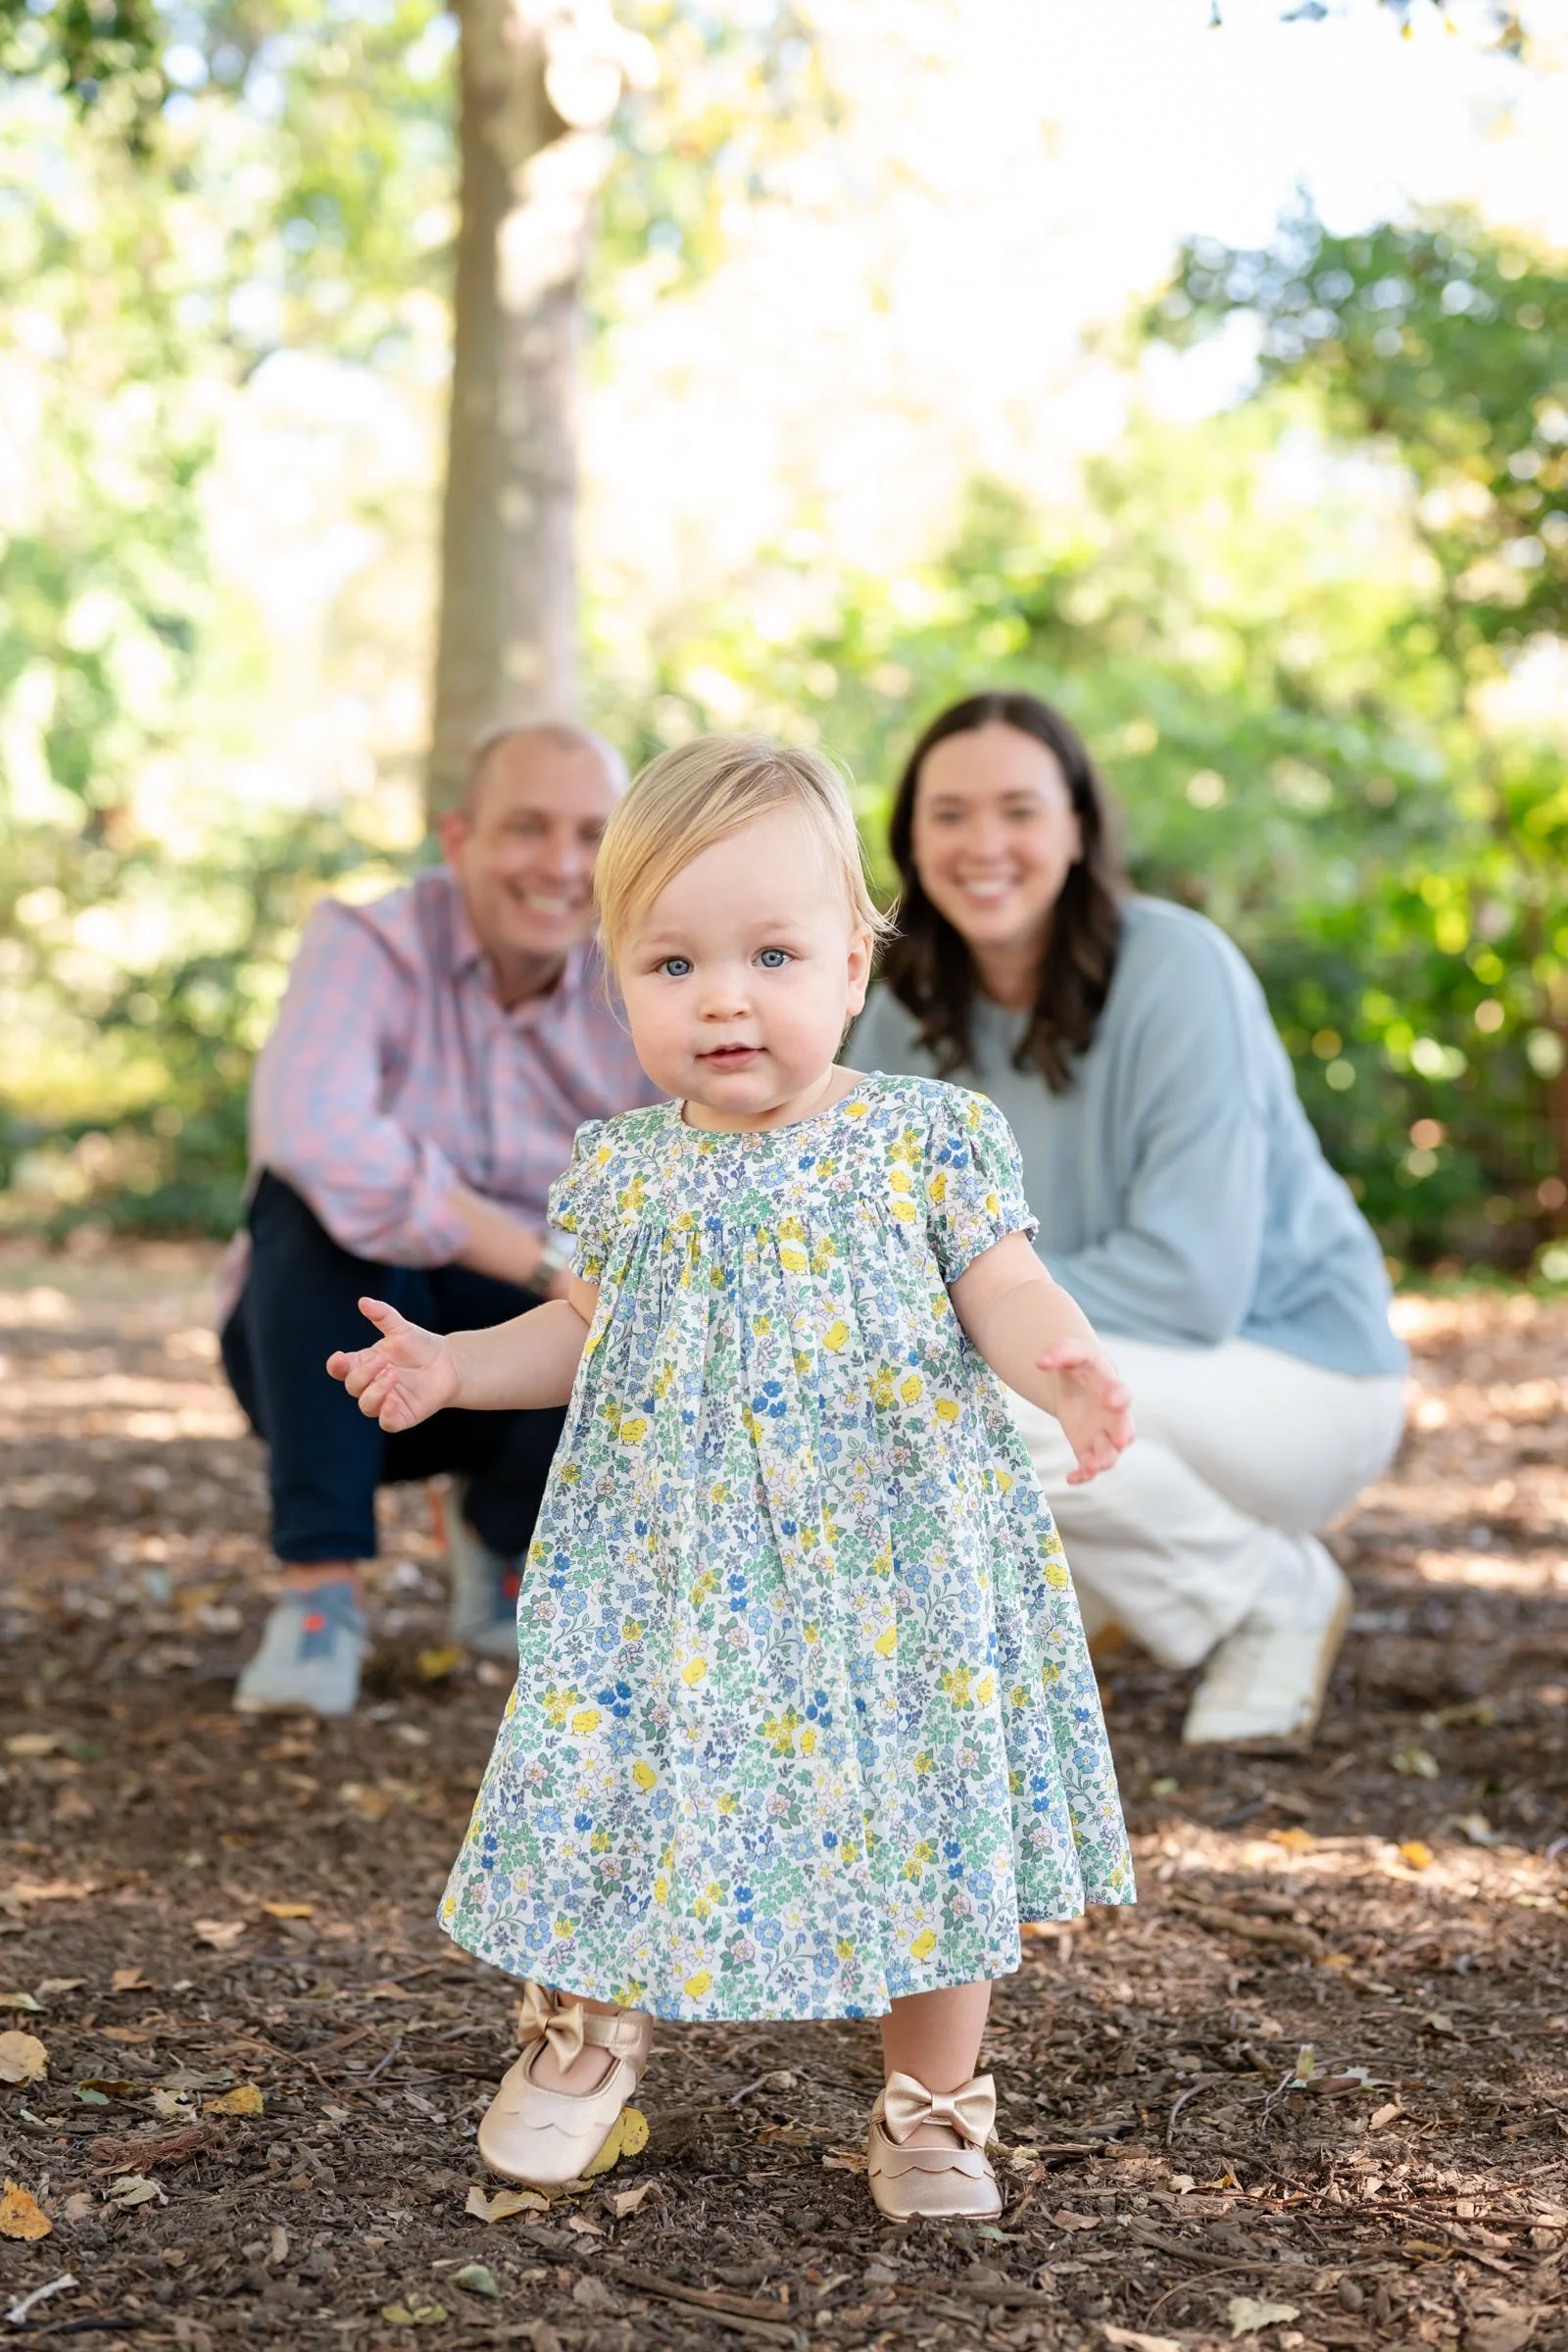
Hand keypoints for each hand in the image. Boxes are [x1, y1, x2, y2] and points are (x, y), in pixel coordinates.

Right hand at [326, 1297, 460, 1432]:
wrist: (449, 1364)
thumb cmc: (420, 1346)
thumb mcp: (402, 1329)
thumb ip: (383, 1315)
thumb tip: (363, 1301)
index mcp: (363, 1364)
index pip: (340, 1369)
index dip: (336, 1365)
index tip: (340, 1357)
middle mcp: (370, 1385)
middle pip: (352, 1385)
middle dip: (364, 1373)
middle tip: (384, 1360)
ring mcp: (384, 1402)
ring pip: (366, 1405)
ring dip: (376, 1391)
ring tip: (393, 1374)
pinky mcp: (400, 1417)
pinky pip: (387, 1422)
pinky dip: (387, 1414)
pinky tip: (395, 1400)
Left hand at [1035, 1341, 1133, 1485]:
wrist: (1077, 1382)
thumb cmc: (1079, 1366)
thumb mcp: (1070, 1353)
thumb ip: (1059, 1353)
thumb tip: (1039, 1361)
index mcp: (1111, 1387)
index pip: (1120, 1392)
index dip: (1119, 1396)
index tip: (1113, 1400)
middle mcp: (1113, 1415)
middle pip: (1124, 1428)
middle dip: (1123, 1434)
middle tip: (1120, 1440)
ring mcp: (1103, 1435)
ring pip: (1111, 1453)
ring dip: (1104, 1461)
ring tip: (1093, 1466)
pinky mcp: (1088, 1449)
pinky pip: (1090, 1467)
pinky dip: (1083, 1475)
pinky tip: (1070, 1479)